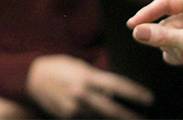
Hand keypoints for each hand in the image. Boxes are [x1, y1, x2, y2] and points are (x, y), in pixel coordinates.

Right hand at [25, 54, 152, 117]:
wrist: (34, 77)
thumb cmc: (62, 68)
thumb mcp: (82, 68)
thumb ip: (98, 82)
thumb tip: (112, 96)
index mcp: (87, 77)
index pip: (117, 85)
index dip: (134, 93)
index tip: (148, 99)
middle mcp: (81, 94)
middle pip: (110, 110)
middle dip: (128, 116)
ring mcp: (73, 109)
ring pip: (100, 118)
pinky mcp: (66, 118)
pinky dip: (97, 119)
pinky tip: (107, 119)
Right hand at [127, 0, 182, 101]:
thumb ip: (162, 36)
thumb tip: (137, 31)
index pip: (167, 2)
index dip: (148, 12)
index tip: (133, 24)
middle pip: (164, 23)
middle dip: (170, 40)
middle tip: (181, 50)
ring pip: (164, 38)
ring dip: (174, 52)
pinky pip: (168, 49)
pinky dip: (176, 58)